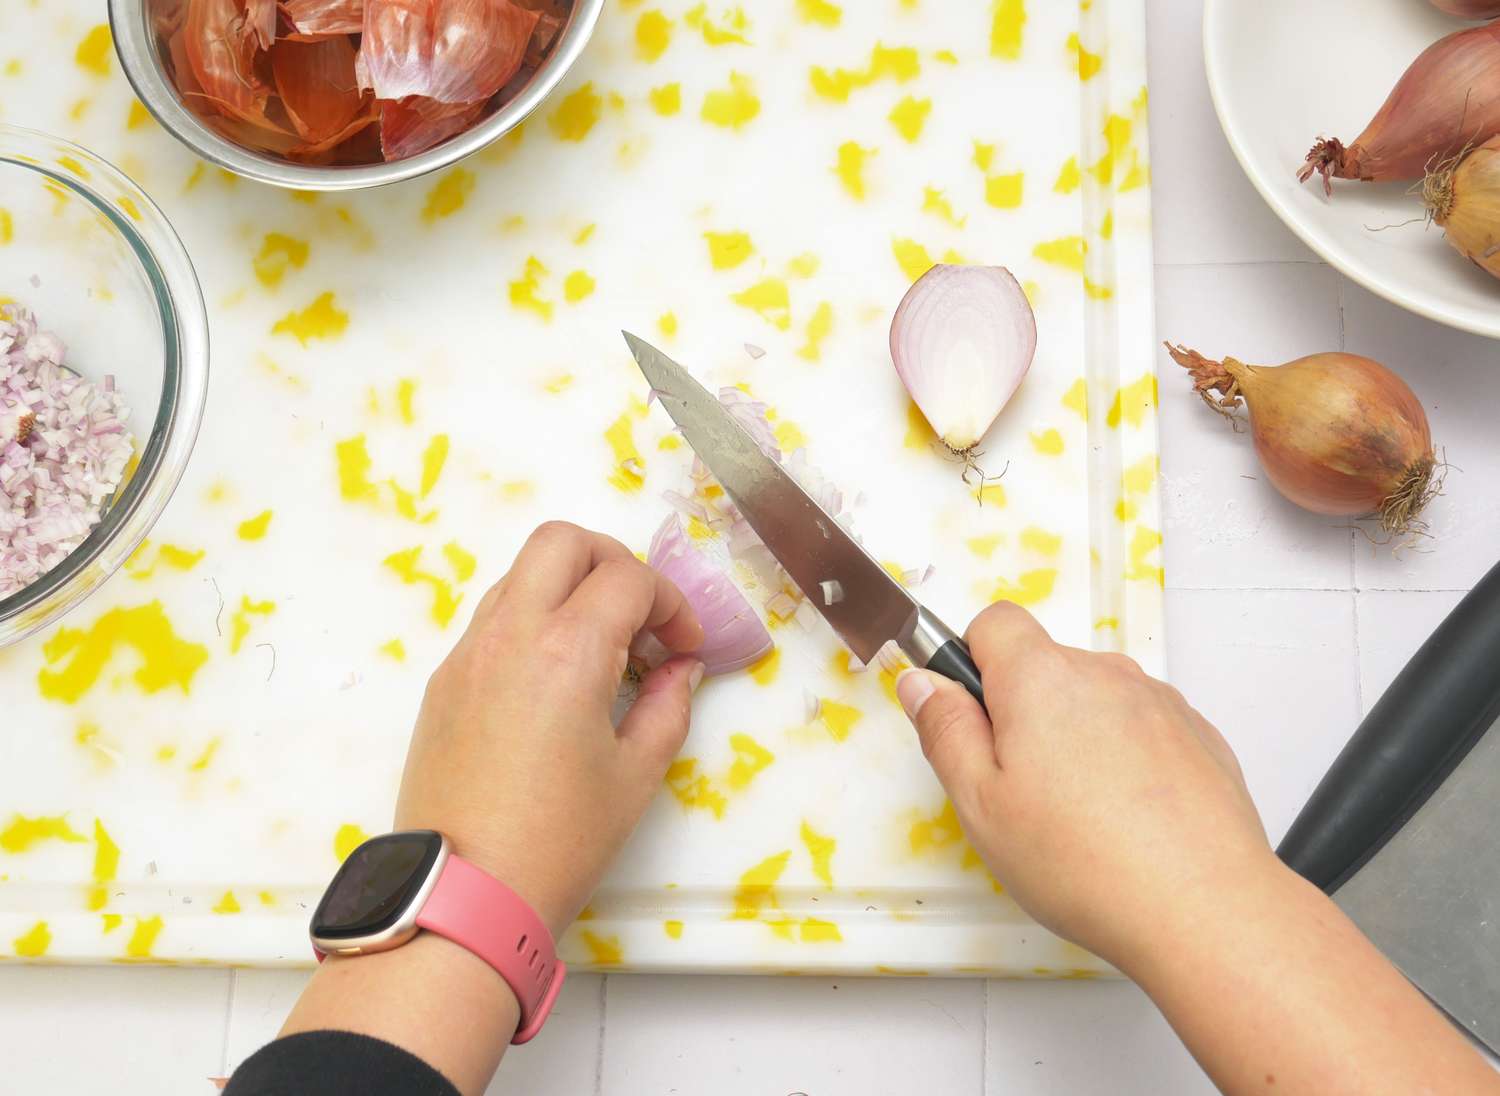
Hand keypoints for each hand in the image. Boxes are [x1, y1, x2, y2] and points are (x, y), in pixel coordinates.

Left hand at [393, 521, 704, 935]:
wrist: (462, 895)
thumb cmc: (560, 840)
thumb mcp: (636, 775)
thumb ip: (668, 705)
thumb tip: (682, 668)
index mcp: (566, 650)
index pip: (628, 579)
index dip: (672, 604)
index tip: (687, 649)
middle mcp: (509, 633)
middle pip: (563, 542)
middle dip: (615, 562)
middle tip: (643, 617)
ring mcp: (468, 653)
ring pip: (520, 573)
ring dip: (569, 587)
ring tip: (602, 648)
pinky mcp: (444, 681)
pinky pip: (493, 617)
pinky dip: (533, 619)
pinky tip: (557, 677)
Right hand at [896, 601, 1271, 970]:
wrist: (1203, 909)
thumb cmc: (1083, 863)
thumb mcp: (980, 805)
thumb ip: (945, 731)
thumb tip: (922, 684)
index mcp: (1042, 679)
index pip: (995, 622)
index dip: (973, 662)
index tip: (973, 718)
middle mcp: (1105, 674)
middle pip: (1046, 667)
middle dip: (1024, 712)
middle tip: (1020, 790)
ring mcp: (1160, 703)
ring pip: (1095, 701)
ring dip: (1077, 737)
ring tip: (1080, 817)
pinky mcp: (1199, 737)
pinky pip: (1143, 730)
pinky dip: (1126, 760)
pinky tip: (1127, 821)